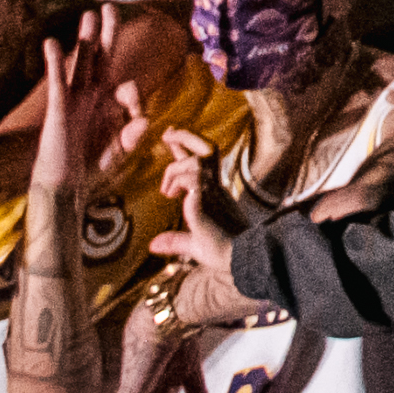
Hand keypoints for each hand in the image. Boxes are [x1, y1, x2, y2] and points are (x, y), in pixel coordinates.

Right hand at [31, 6, 135, 208]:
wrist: (62, 187)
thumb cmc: (88, 168)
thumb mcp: (116, 153)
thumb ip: (131, 137)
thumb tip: (147, 119)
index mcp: (109, 107)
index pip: (126, 89)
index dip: (133, 97)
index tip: (135, 115)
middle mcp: (92, 97)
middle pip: (102, 59)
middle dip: (108, 34)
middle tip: (110, 7)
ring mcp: (75, 100)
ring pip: (81, 62)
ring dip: (85, 39)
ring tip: (89, 14)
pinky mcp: (59, 108)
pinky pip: (58, 81)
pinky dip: (55, 62)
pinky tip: (52, 43)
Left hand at [150, 131, 247, 307]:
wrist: (241, 259)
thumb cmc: (222, 251)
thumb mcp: (193, 244)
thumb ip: (174, 241)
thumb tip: (152, 245)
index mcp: (212, 192)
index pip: (198, 161)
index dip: (184, 145)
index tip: (169, 134)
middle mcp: (215, 187)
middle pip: (206, 149)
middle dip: (186, 137)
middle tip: (167, 133)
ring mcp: (213, 193)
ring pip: (196, 163)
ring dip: (176, 170)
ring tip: (167, 190)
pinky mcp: (209, 204)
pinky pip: (194, 183)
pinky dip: (180, 184)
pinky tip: (173, 196)